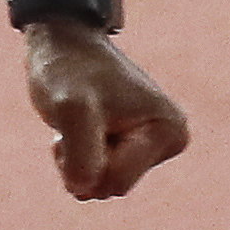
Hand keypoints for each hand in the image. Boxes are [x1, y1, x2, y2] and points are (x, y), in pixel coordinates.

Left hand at [23, 20, 188, 199]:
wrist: (60, 41)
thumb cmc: (68, 70)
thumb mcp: (70, 108)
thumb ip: (80, 154)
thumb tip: (83, 188)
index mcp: (169, 131)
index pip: (117, 181)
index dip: (86, 157)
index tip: (79, 117)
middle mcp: (169, 140)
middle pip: (112, 186)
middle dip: (82, 160)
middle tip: (75, 118)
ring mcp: (150, 144)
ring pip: (102, 183)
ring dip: (77, 158)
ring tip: (77, 119)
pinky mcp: (131, 145)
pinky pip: (98, 175)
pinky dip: (78, 157)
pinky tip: (78, 127)